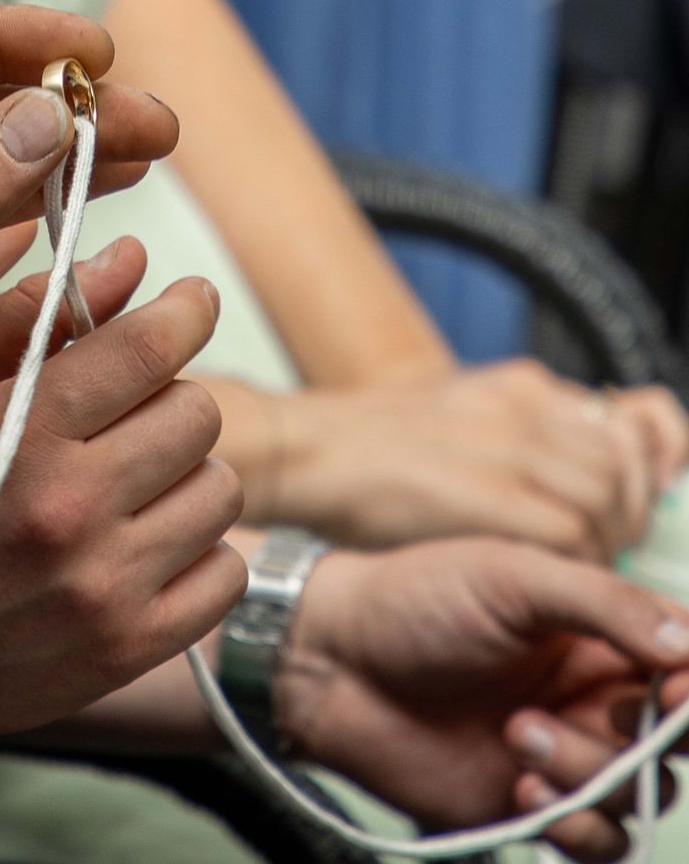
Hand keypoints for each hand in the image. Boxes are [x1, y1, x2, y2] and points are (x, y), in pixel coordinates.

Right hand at [0, 239, 243, 767]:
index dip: (185, 310)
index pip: (149, 348)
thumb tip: (125, 261)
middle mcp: (67, 511)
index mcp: (12, 437)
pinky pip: (226, 572)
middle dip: (167, 394)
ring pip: (219, 489)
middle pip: (197, 413)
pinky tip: (138, 545)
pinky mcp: (128, 649)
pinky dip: (195, 550)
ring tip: (124, 483)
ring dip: (181, 473)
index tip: (189, 302)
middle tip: (125, 410)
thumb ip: (21, 320)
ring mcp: (103, 590)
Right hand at [260, 360, 688, 559]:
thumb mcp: (450, 417)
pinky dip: (573, 562)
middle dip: (631, 510)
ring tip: (570, 563)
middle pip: (627, 464)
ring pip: (611, 501)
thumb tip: (568, 469)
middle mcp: (529, 407)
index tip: (647, 489)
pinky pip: (575, 536)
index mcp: (520, 387)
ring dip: (604, 540)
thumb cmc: (362, 451)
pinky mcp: (499, 496)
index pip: (635, 416)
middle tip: (604, 544)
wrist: (307, 453)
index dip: (655, 458)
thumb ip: (511, 434)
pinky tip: (542, 573)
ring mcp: (515, 448)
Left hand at [279, 539, 688, 862]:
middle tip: (613, 715)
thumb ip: (601, 603)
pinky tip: (519, 786)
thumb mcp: (510, 577)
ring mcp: (565, 757)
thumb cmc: (412, 601)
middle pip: (678, 737)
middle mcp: (596, 699)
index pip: (687, 664)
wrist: (329, 660)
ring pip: (641, 792)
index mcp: (602, 636)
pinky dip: (576, 823)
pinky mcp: (527, 807)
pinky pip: (596, 839)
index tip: (675, 686)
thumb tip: (684, 643)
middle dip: (659, 733)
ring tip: (518, 732)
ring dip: (593, 771)